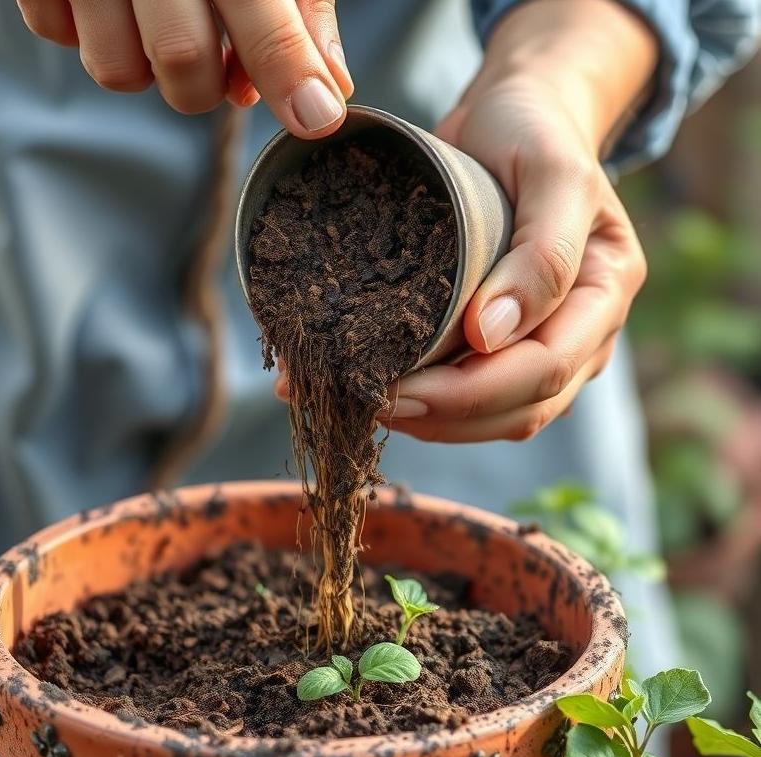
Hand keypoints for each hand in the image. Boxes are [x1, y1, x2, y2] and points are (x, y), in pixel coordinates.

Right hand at [15, 0, 352, 136]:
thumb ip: (299, 7)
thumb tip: (328, 85)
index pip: (265, 19)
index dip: (290, 73)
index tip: (316, 117)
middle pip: (183, 65)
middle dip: (206, 87)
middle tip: (214, 57)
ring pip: (117, 71)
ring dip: (145, 66)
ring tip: (154, 16)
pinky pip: (59, 36)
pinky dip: (90, 31)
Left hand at [374, 0, 656, 443]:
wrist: (514, 119)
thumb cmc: (533, 135)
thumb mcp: (549, 172)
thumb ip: (542, 253)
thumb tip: (491, 336)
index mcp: (604, 293)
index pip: (545, 369)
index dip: (474, 392)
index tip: (403, 389)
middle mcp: (583, 333)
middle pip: (521, 409)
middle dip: (445, 417)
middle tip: (368, 406)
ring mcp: (546, 346)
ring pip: (497, 419)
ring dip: (432, 424)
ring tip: (364, 407)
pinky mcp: (507, 351)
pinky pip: (476, 402)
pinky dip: (430, 408)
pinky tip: (381, 397)